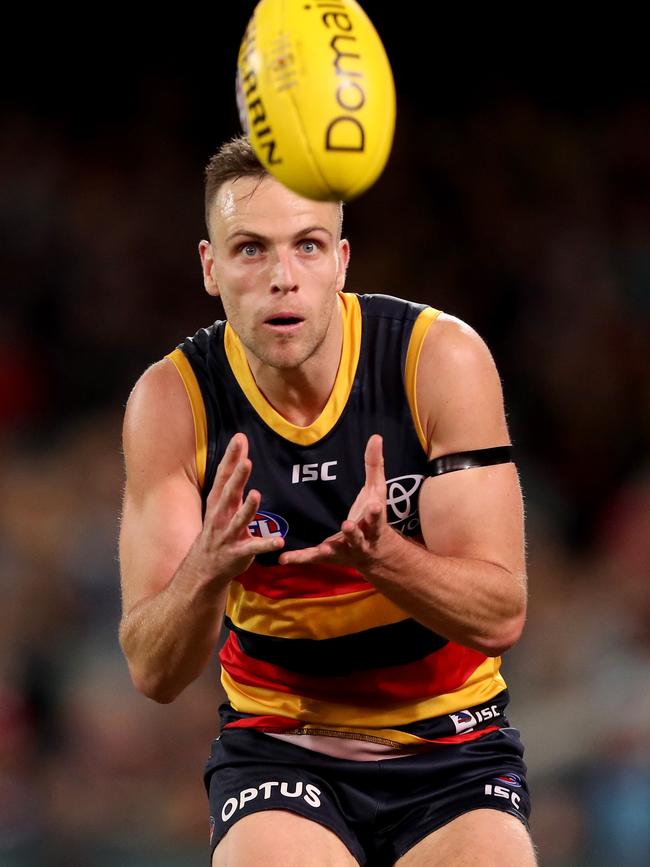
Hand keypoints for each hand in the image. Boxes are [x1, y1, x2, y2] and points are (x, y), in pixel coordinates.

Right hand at [195, 433, 283, 581]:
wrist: (203, 568)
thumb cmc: (217, 528)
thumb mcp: (220, 503)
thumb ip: (232, 477)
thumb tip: (241, 447)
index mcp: (218, 502)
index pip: (224, 475)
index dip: (231, 458)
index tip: (239, 439)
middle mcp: (221, 516)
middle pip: (230, 494)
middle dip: (237, 478)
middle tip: (246, 462)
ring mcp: (228, 535)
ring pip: (240, 520)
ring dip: (248, 508)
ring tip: (256, 495)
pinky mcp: (238, 553)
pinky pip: (254, 548)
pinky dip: (266, 545)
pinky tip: (280, 541)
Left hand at [279, 434, 389, 568]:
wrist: (374, 553)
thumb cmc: (372, 517)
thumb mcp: (376, 491)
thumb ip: (374, 465)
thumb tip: (376, 436)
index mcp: (373, 523)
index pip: (376, 517)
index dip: (375, 513)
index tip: (374, 506)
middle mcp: (360, 540)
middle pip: (357, 537)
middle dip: (353, 533)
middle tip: (347, 526)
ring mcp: (343, 550)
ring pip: (336, 549)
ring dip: (329, 548)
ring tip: (323, 547)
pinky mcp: (326, 556)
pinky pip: (311, 557)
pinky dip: (298, 558)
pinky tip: (283, 558)